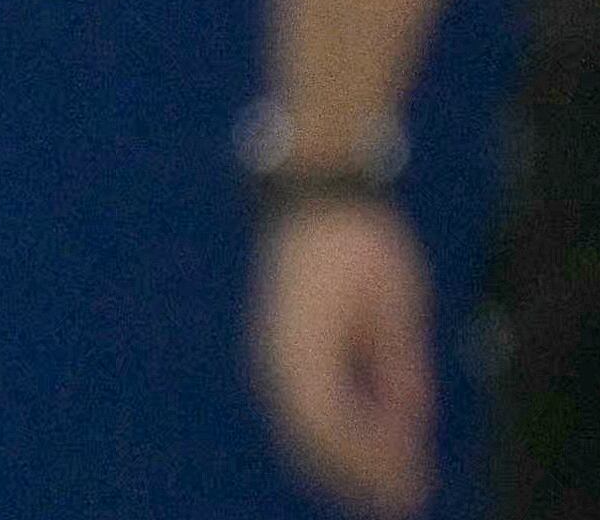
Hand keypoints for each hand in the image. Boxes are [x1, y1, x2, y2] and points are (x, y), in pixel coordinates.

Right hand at [251, 197, 435, 515]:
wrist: (311, 196)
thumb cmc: (359, 240)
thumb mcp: (395, 296)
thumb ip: (400, 358)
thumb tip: (412, 418)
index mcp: (301, 338)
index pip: (330, 418)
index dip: (370, 456)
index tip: (411, 478)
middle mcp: (276, 354)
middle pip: (308, 435)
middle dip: (355, 475)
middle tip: (404, 500)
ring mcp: (273, 355)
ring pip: (300, 430)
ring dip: (341, 465)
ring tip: (389, 488)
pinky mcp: (281, 353)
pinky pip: (302, 412)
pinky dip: (333, 441)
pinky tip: (368, 454)